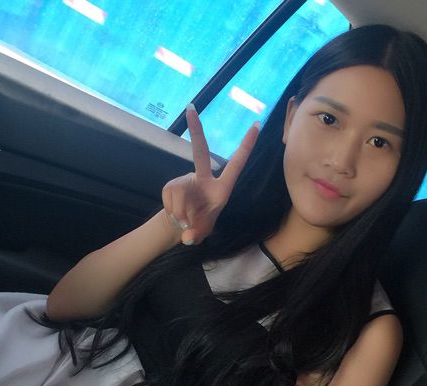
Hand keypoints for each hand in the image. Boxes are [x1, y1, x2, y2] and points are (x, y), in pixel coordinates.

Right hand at [163, 106, 258, 245]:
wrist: (181, 227)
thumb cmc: (199, 227)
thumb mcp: (200, 235)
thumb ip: (196, 236)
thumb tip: (187, 237)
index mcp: (221, 189)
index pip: (236, 164)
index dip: (246, 146)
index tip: (257, 125)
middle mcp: (204, 178)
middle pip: (200, 150)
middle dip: (195, 129)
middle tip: (191, 108)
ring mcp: (186, 179)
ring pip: (179, 191)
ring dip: (179, 212)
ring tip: (183, 222)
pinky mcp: (172, 185)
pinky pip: (169, 195)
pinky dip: (171, 210)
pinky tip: (175, 215)